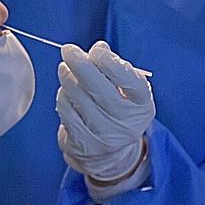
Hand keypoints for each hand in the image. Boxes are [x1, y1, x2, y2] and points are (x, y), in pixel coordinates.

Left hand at [56, 41, 154, 183]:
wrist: (111, 155)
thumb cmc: (118, 110)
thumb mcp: (126, 90)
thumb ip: (115, 67)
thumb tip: (98, 49)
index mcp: (142, 106)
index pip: (128, 80)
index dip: (109, 62)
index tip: (96, 50)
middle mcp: (126, 124)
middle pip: (100, 89)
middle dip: (81, 65)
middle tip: (68, 50)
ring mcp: (104, 136)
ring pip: (79, 98)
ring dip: (68, 79)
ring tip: (65, 69)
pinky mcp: (82, 144)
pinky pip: (66, 112)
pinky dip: (63, 97)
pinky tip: (65, 91)